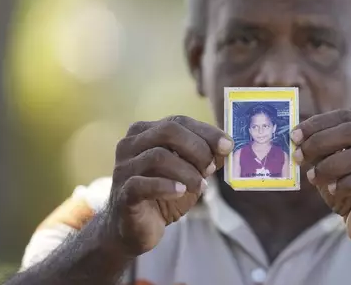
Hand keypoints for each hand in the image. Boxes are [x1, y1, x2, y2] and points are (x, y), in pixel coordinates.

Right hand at [105, 115, 232, 255]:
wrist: (135, 229)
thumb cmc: (163, 194)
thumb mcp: (189, 172)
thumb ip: (206, 157)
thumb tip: (227, 147)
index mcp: (146, 132)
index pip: (179, 121)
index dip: (206, 132)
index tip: (227, 146)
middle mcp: (130, 144)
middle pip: (168, 131)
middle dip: (197, 148)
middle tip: (211, 168)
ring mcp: (124, 168)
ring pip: (158, 156)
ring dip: (187, 172)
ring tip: (200, 187)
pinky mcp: (123, 193)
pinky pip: (143, 184)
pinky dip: (167, 186)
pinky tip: (181, 191)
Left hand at [291, 110, 350, 269]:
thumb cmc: (350, 189)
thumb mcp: (331, 164)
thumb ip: (319, 149)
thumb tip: (296, 138)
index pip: (346, 115)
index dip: (317, 124)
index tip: (294, 136)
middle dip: (320, 142)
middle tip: (299, 155)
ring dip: (330, 165)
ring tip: (312, 177)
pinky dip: (346, 184)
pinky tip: (333, 190)